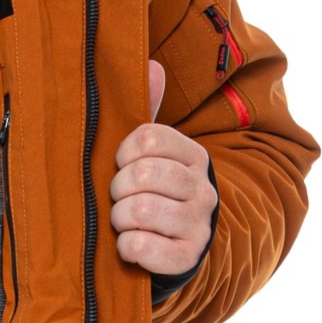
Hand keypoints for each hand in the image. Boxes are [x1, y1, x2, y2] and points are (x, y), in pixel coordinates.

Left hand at [110, 61, 216, 276]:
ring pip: (141, 210)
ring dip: (119, 218)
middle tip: (119, 198)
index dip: (122, 153)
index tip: (120, 165)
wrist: (174, 251)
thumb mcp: (151, 157)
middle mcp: (203, 187)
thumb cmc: (153, 195)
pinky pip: (141, 246)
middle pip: (143, 173)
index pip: (148, 138)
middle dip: (117, 188)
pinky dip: (126, 246)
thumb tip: (152, 64)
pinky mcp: (187, 258)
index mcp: (193, 155)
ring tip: (123, 221)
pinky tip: (130, 244)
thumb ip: (147, 113)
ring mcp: (199, 224)